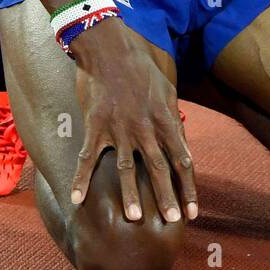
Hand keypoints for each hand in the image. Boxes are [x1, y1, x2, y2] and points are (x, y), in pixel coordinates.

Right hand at [68, 18, 197, 222]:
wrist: (109, 48)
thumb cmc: (140, 67)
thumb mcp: (166, 89)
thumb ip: (173, 118)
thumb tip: (182, 142)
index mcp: (165, 120)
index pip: (182, 160)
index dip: (189, 187)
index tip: (193, 210)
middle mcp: (145, 128)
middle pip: (159, 169)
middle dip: (167, 197)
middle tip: (172, 221)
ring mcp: (119, 129)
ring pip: (128, 169)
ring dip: (131, 195)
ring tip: (135, 219)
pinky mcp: (95, 126)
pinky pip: (87, 158)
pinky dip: (80, 180)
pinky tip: (76, 200)